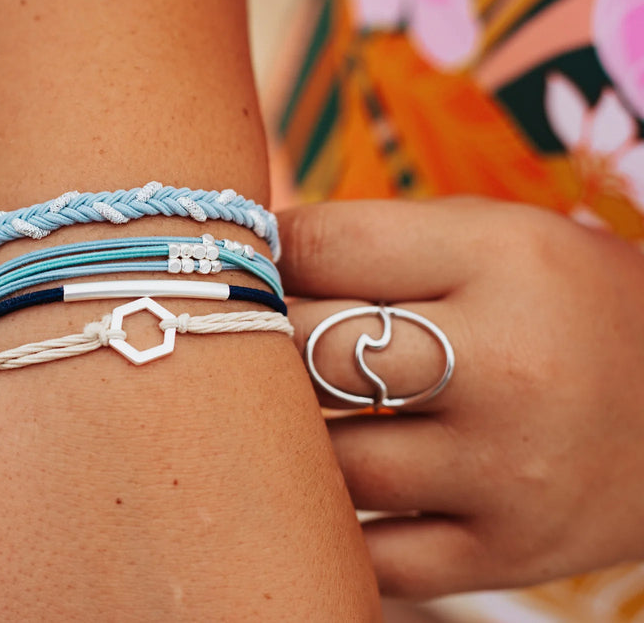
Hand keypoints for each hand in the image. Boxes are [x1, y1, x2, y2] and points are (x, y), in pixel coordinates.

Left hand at [277, 197, 643, 598]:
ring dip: (285, 440)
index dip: (256, 255)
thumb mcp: (490, 239)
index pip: (323, 247)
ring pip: (329, 464)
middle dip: (256, 344)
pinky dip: (329, 526)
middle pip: (313, 353)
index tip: (238, 268)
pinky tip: (317, 492)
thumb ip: (372, 244)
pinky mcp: (503, 553)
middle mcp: (508, 366)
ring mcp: (506, 472)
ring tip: (276, 416)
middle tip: (236, 342)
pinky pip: (371, 556)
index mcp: (503, 259)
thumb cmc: (559, 305)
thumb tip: (240, 268)